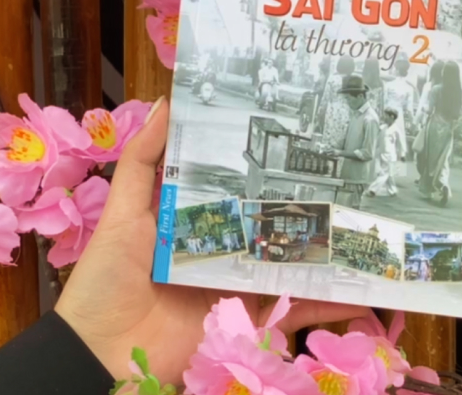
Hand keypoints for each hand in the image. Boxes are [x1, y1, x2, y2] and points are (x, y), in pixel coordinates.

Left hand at [55, 99, 365, 385]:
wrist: (100, 356)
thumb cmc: (106, 283)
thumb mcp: (123, 213)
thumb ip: (143, 162)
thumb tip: (167, 104)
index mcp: (193, 223)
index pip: (233, 188)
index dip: (260, 165)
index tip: (293, 134)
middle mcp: (221, 251)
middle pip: (269, 223)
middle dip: (304, 205)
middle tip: (345, 178)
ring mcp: (238, 287)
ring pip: (289, 264)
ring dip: (324, 252)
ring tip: (361, 229)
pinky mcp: (250, 323)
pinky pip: (294, 312)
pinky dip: (328, 306)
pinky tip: (360, 296)